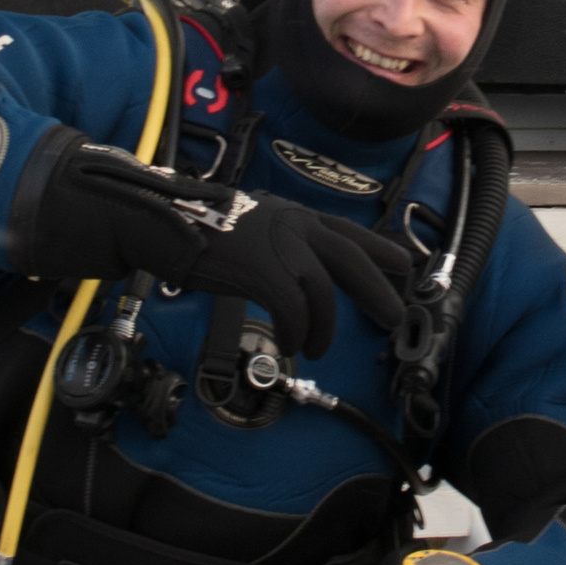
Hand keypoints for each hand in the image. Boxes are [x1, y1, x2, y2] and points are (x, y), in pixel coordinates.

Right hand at [13, 139, 408, 357]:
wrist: (162, 224)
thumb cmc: (198, 232)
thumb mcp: (250, 233)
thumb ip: (277, 248)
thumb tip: (294, 278)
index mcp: (292, 216)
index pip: (348, 232)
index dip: (378, 250)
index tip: (403, 264)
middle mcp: (293, 225)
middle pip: (351, 259)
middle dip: (377, 290)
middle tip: (394, 316)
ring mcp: (279, 244)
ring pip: (323, 292)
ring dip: (324, 327)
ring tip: (315, 348)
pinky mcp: (262, 267)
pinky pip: (293, 308)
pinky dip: (296, 331)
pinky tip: (292, 345)